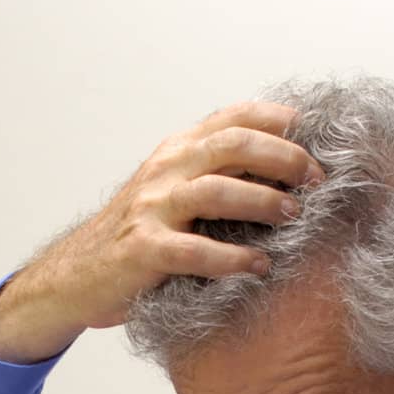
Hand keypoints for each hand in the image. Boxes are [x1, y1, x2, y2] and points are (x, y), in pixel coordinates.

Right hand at [0, 102, 324, 362]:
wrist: (76, 275)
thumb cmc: (136, 238)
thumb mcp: (173, 193)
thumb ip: (215, 176)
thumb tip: (286, 176)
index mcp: (176, 151)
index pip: (233, 118)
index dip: (278, 121)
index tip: (316, 134)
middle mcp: (165, 170)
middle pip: (232, 145)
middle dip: (282, 157)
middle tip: (317, 178)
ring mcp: (151, 208)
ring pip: (215, 190)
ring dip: (262, 201)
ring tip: (295, 215)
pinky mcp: (143, 250)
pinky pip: (194, 250)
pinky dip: (232, 258)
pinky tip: (259, 266)